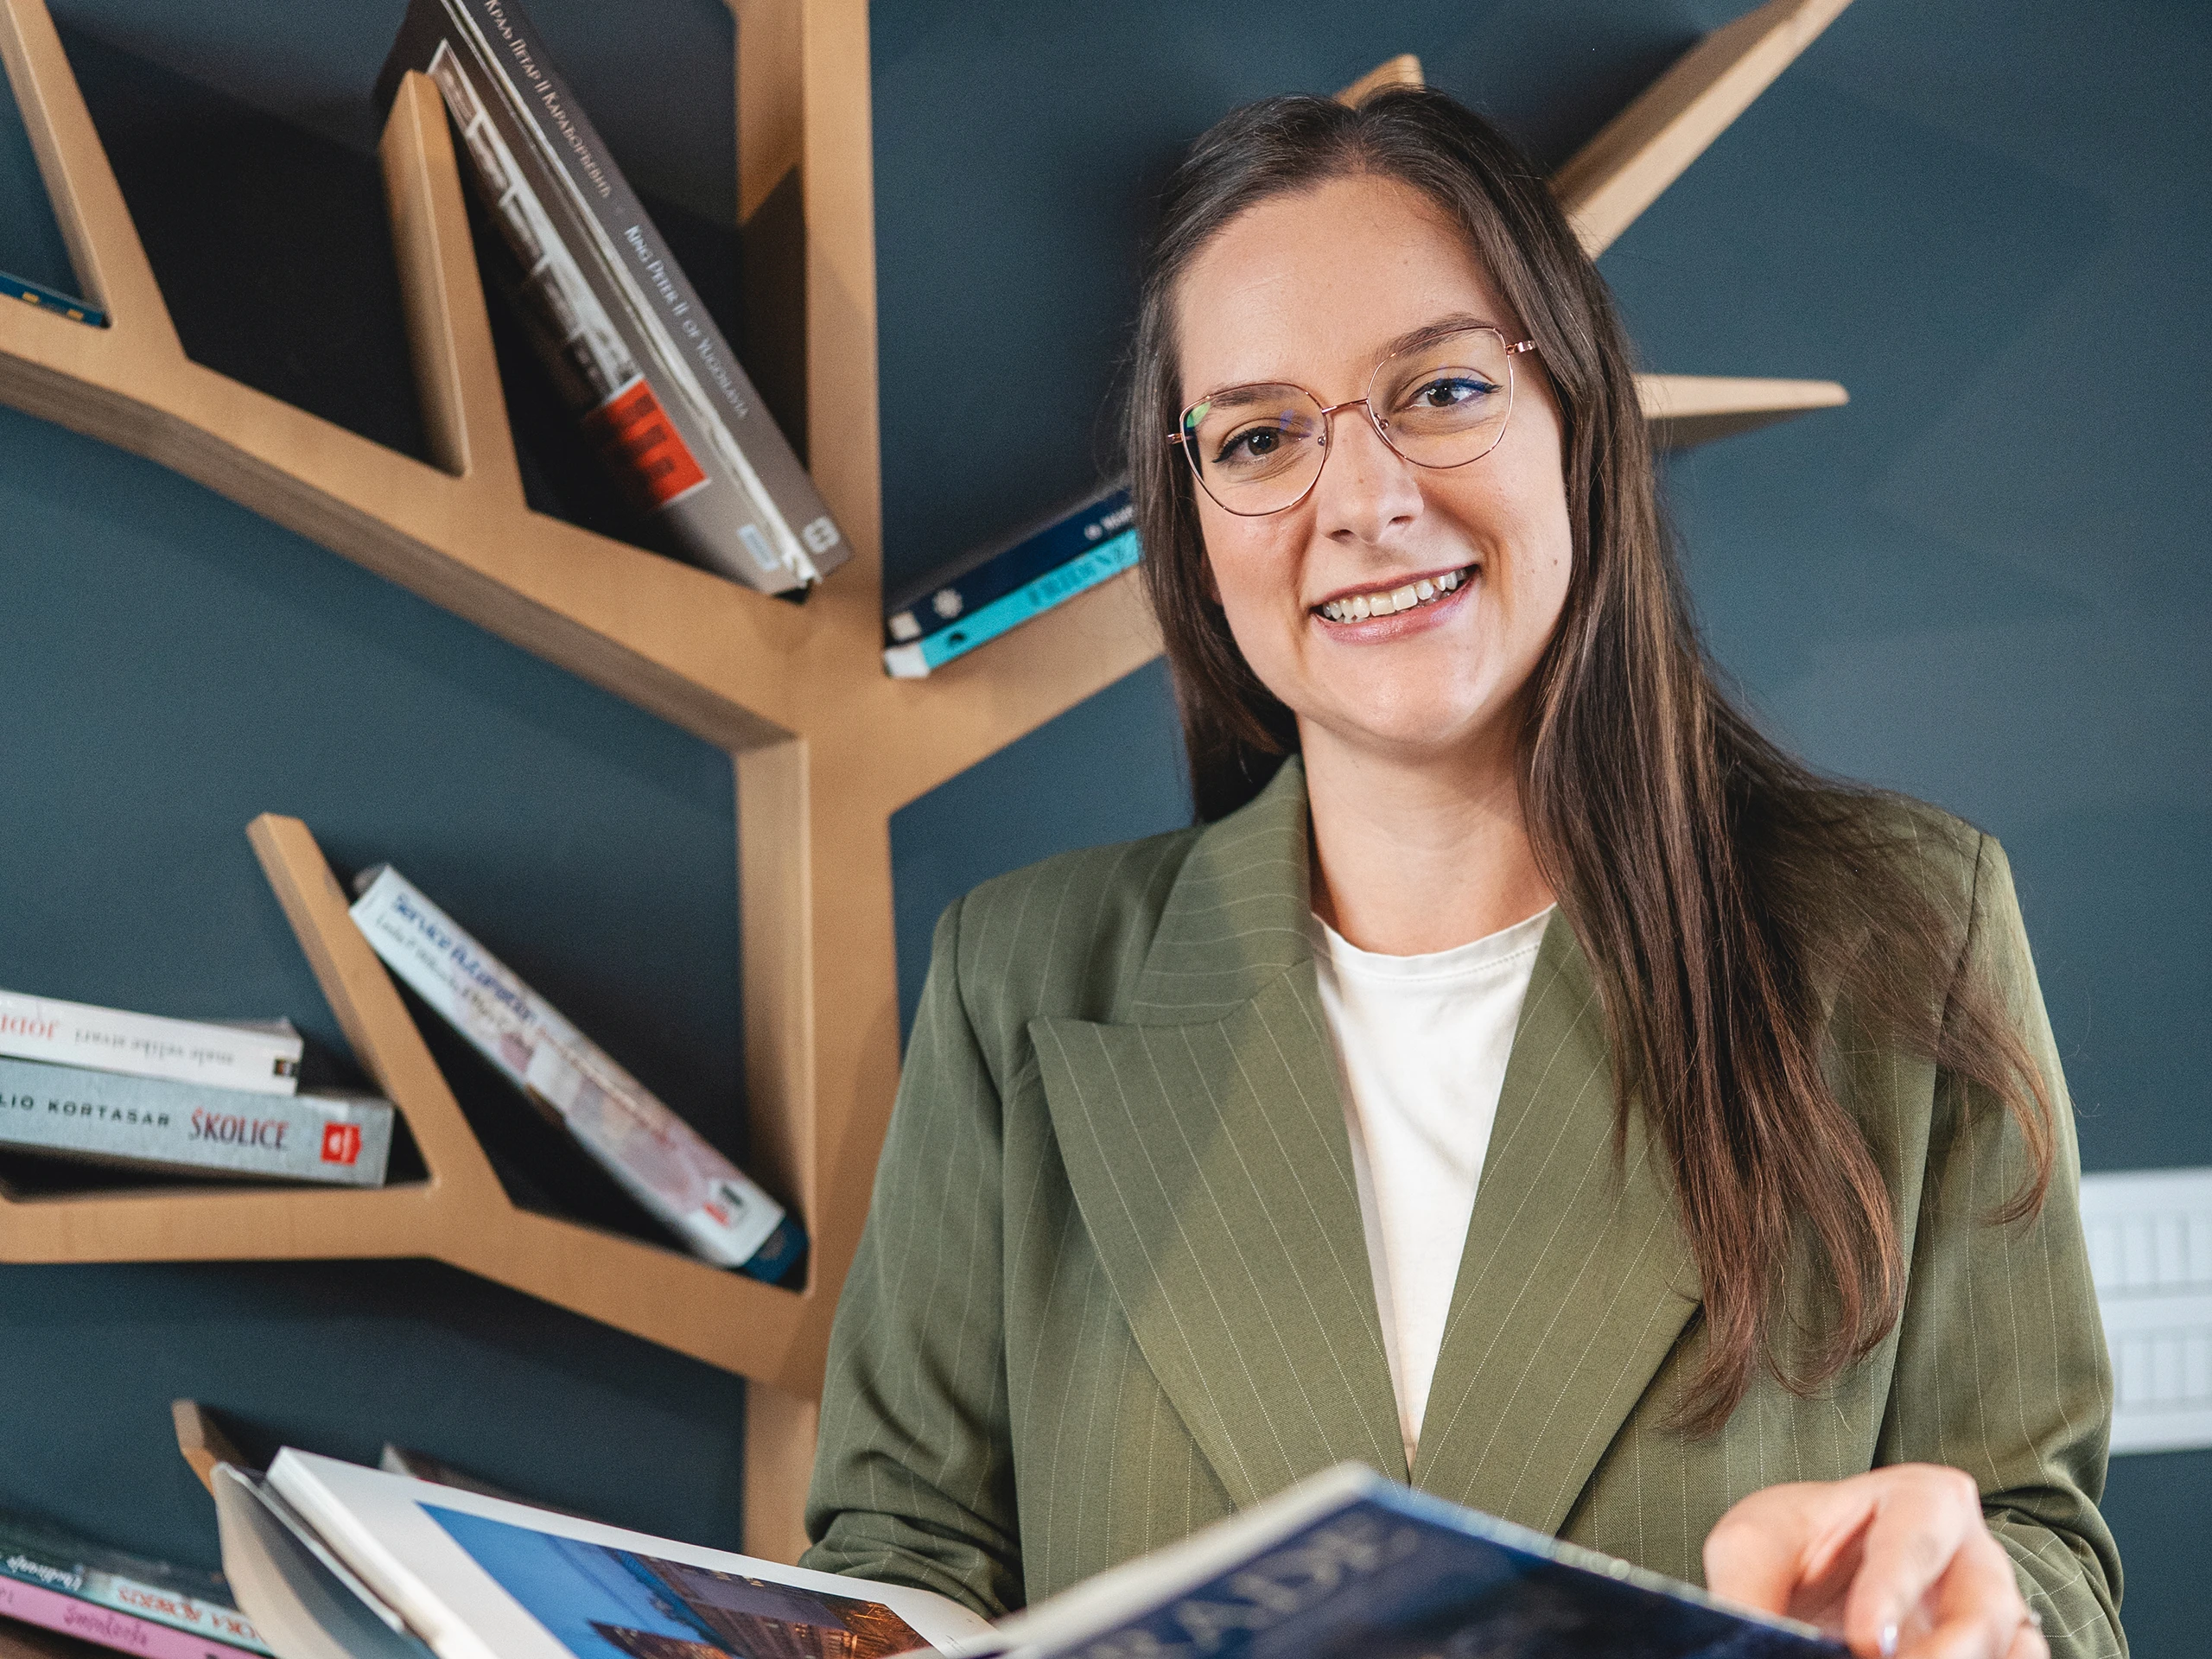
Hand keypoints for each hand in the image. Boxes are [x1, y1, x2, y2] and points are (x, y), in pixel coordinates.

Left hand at [1703, 1466, 2045, 1658]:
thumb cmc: (1796, 1545)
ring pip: (2011, 1649)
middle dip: (1944, 1652)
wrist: (1815, 1582)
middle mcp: (1975, 1555)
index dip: (1894, 1589)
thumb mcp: (1756, 1544)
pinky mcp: (2001, 1655)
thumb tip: (1746, 1630)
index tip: (1866, 1640)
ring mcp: (1998, 1613)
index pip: (1920, 1536)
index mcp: (1922, 1500)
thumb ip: (1749, 1583)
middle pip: (1985, 1605)